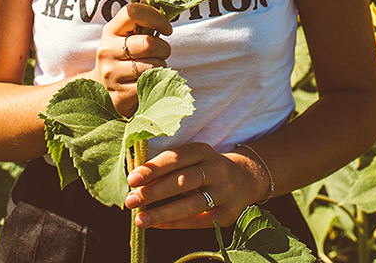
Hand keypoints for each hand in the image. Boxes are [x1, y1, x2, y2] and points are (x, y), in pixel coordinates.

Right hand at [93, 3, 171, 115]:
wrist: (100, 90)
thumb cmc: (122, 56)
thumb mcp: (127, 34)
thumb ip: (142, 16)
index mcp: (111, 30)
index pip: (133, 12)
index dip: (155, 16)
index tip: (166, 28)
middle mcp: (107, 50)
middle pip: (149, 43)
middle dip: (163, 48)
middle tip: (161, 52)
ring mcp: (111, 74)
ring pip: (153, 66)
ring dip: (161, 68)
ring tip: (152, 68)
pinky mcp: (119, 96)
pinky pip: (150, 86)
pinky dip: (155, 85)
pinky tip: (146, 84)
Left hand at [124, 142, 262, 229]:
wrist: (244, 179)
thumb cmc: (206, 168)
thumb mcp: (194, 157)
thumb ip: (169, 164)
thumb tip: (136, 175)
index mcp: (204, 151)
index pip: (176, 158)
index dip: (154, 168)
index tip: (132, 179)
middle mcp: (216, 170)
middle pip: (182, 181)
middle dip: (154, 191)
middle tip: (131, 200)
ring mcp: (224, 193)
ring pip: (190, 205)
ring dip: (162, 213)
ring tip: (139, 220)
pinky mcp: (227, 214)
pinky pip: (198, 221)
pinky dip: (175, 224)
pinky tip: (157, 224)